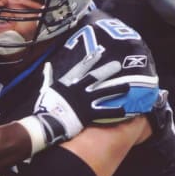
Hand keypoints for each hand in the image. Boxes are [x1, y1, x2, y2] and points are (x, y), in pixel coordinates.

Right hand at [31, 54, 159, 145]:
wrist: (49, 122)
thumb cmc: (46, 107)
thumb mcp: (46, 88)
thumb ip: (48, 77)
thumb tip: (47, 66)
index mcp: (68, 83)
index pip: (81, 68)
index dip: (90, 60)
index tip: (98, 53)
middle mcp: (79, 89)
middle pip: (96, 77)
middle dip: (108, 70)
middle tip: (118, 65)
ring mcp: (86, 100)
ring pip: (105, 92)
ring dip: (117, 88)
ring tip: (129, 86)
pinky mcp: (90, 113)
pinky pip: (106, 112)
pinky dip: (117, 111)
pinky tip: (127, 110)